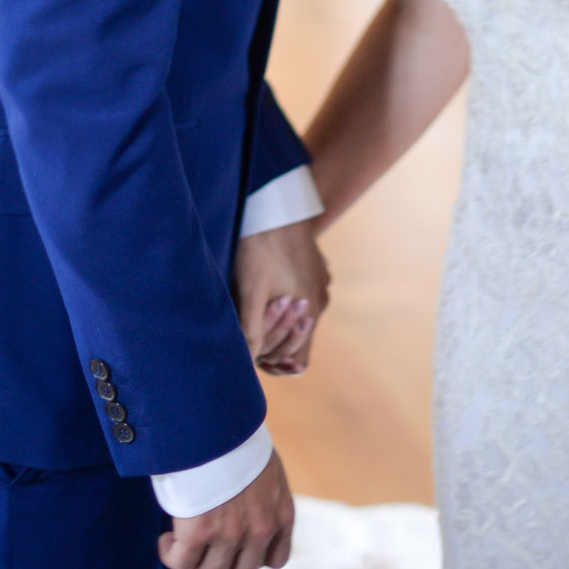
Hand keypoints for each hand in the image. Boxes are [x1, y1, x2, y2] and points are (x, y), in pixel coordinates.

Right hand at [158, 450, 294, 568]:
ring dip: (196, 561)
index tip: (236, 544)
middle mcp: (260, 529)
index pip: (275, 560)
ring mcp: (231, 534)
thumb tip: (248, 510)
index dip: (252, 556)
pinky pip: (181, 562)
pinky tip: (167, 538)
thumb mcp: (265, 468)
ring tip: (184, 539)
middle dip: (223, 563)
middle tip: (207, 543)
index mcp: (281, 513)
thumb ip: (265, 496)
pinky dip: (170, 553)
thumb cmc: (235, 437)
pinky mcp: (199, 532)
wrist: (215, 420)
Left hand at [233, 219, 330, 375]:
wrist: (276, 204)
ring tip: (257, 302)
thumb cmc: (259, 247)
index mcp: (310, 311)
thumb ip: (251, 330)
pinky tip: (267, 282)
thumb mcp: (250, 292)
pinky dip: (287, 297)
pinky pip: (302, 293)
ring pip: (300, 315)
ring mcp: (320, 282)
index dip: (275, 364)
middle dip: (274, 341)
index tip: (255, 353)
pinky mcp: (316, 267)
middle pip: (298, 339)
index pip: (298, 361)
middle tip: (250, 327)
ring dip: (280, 318)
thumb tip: (248, 364)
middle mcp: (321, 300)